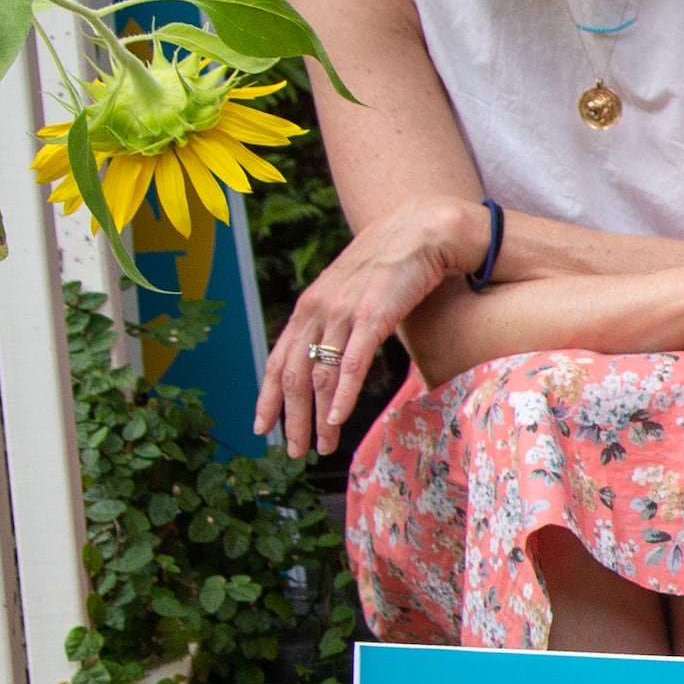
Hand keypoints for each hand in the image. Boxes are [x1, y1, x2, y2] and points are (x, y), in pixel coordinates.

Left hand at [256, 196, 478, 456]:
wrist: (421, 231)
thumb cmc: (391, 265)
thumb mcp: (352, 294)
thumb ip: (336, 322)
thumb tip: (332, 356)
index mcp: (308, 307)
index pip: (277, 360)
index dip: (267, 398)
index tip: (262, 428)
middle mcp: (317, 310)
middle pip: (292, 375)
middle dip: (290, 418)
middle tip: (292, 451)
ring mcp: (343, 314)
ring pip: (319, 376)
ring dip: (317, 417)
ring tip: (320, 446)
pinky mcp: (373, 317)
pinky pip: (350, 364)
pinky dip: (341, 395)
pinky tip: (336, 419)